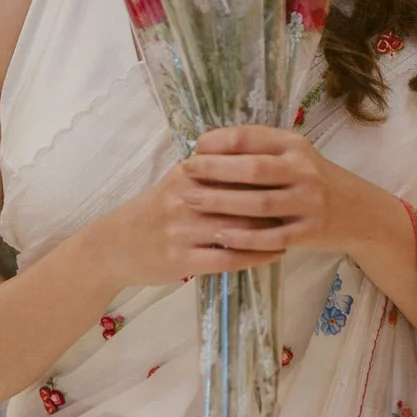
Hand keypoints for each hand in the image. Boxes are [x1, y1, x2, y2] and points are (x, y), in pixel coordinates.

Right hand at [84, 160, 285, 293]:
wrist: (114, 246)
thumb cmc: (152, 212)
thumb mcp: (176, 183)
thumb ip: (209, 172)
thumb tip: (252, 157)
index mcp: (187, 175)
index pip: (234, 169)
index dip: (266, 174)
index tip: (293, 176)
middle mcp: (184, 200)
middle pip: (241, 198)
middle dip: (274, 203)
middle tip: (301, 206)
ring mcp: (182, 231)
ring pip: (237, 229)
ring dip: (270, 232)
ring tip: (293, 231)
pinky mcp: (182, 260)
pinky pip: (227, 258)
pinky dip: (254, 256)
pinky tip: (273, 254)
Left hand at [185, 125, 416, 330]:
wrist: (360, 212)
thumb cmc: (316, 181)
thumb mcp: (296, 157)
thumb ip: (262, 151)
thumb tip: (209, 148)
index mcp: (295, 145)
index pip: (253, 137)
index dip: (220, 140)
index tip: (196, 146)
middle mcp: (304, 170)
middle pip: (252, 169)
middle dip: (215, 169)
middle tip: (185, 171)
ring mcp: (309, 202)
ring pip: (258, 203)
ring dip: (222, 202)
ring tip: (192, 200)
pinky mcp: (310, 231)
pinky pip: (272, 236)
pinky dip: (245, 238)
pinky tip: (220, 237)